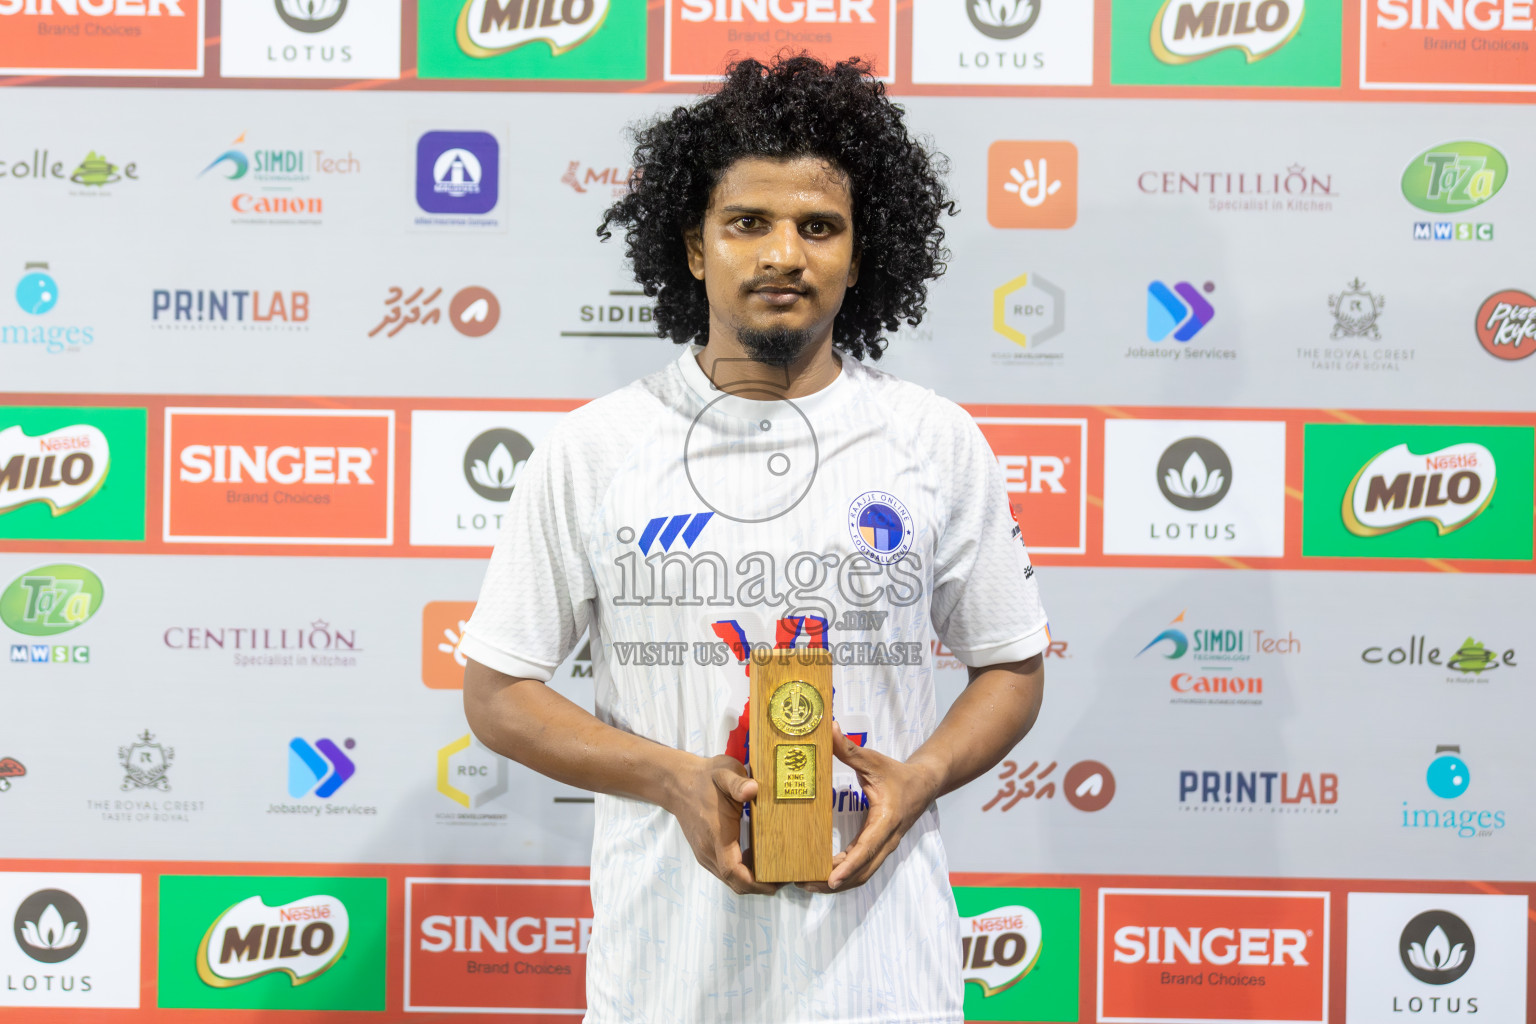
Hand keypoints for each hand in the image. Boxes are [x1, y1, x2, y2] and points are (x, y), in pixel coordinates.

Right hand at [666, 755, 779, 895]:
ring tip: (774, 867)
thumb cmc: (705, 778)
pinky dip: (742, 871)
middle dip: (759, 885)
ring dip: (751, 879)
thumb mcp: (724, 773)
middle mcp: (708, 851)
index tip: (776, 882)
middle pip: (734, 882)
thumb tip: (753, 789)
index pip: (733, 872)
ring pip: (729, 879)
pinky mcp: (705, 852)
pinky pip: (725, 870)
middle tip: (784, 875)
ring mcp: (705, 854)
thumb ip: (738, 783)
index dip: (755, 883)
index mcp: (716, 836)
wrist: (678, 783)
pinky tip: (755, 857)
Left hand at [800, 724, 942, 893]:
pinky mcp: (878, 847)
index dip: (849, 865)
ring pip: (862, 874)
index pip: (867, 848)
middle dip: (835, 881)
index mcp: (886, 820)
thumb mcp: (874, 760)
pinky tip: (821, 872)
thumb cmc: (897, 773)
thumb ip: (849, 749)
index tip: (831, 879)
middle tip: (804, 883)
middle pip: (862, 872)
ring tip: (807, 883)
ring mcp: (883, 846)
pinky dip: (843, 873)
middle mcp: (886, 839)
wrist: (924, 784)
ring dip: (837, 882)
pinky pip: (861, 867)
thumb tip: (829, 728)